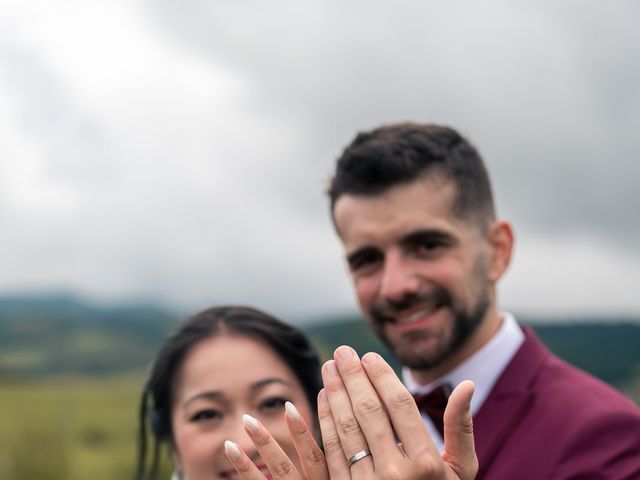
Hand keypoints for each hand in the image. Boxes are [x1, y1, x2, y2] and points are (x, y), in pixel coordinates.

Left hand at [224, 401, 328, 479]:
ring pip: (282, 469)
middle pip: (309, 459)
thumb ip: (321, 470)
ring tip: (248, 419)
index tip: (293, 405)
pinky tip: (231, 448)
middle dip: (297, 430)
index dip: (308, 431)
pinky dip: (244, 466)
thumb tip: (319, 435)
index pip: (320, 456)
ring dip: (265, 442)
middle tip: (287, 405)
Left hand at [321, 345, 476, 479]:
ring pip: (346, 427)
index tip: (369, 356)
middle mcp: (395, 473)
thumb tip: (467, 384)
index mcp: (426, 463)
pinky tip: (323, 397)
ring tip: (329, 367)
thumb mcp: (461, 472)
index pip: (399, 405)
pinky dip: (325, 420)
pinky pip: (331, 449)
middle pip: (368, 410)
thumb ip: (461, 428)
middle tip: (342, 352)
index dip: (382, 376)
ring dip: (334, 392)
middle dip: (352, 376)